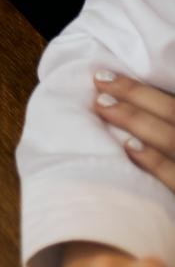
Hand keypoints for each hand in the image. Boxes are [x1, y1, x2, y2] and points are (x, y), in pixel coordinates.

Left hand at [95, 71, 174, 193]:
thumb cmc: (169, 191)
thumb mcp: (164, 156)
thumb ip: (160, 134)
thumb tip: (124, 112)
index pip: (174, 106)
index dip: (142, 89)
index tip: (106, 74)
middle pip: (174, 115)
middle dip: (136, 95)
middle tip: (98, 82)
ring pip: (173, 139)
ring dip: (136, 119)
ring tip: (102, 105)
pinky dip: (154, 160)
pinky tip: (128, 146)